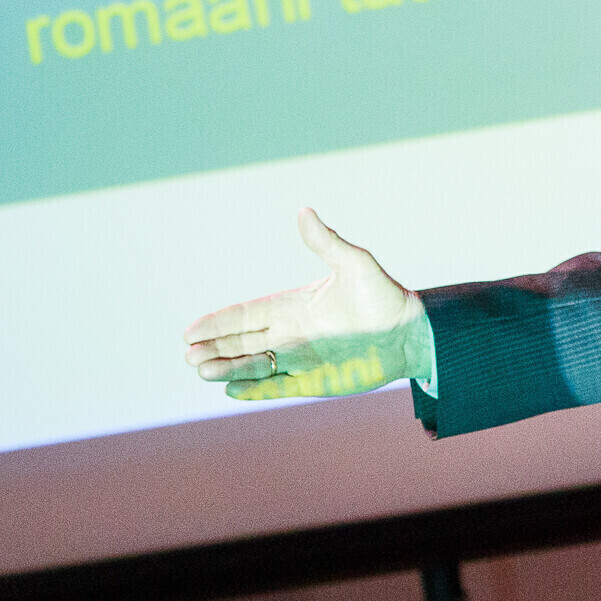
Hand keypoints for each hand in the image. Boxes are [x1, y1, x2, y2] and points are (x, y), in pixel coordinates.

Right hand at [183, 209, 431, 401]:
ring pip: (254, 365)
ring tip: (200, 370)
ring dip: (228, 368)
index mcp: (294, 306)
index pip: (246, 315)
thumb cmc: (384, 295)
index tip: (190, 330)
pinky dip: (256, 389)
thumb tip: (304, 211)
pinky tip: (231, 389)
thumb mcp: (354, 263)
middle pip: (242, 342)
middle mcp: (292, 333)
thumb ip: (326, 242)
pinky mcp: (316, 381)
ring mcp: (302, 359)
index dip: (218, 322)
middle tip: (188, 354)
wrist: (412, 331)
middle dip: (214, 348)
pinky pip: (279, 387)